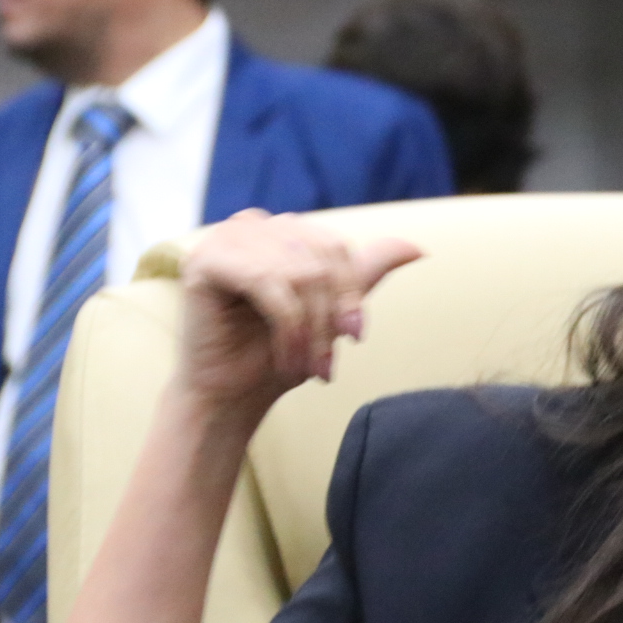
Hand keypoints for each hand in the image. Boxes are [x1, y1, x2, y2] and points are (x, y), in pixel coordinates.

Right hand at [177, 210, 421, 411]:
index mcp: (280, 229)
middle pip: (319, 260)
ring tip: (307, 368)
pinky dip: (287, 329)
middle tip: (326, 365)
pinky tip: (288, 360)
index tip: (355, 338)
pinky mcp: (203, 260)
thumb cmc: (275, 355)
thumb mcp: (330, 313)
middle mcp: (251, 225)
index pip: (336, 247)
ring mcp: (224, 238)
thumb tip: (418, 246)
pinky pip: (268, 284)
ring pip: (298, 274)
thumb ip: (364, 274)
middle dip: (330, 318)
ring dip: (310, 331)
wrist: (231, 397)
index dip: (350, 294)